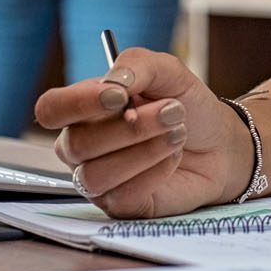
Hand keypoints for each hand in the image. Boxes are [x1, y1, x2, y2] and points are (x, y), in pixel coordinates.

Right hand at [34, 47, 247, 219]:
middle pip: (76, 144)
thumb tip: (113, 81)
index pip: (51, 108)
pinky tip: (173, 157)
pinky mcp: (121, 206)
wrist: (220, 142)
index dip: (78, 103)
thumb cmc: (185, 104)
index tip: (119, 96)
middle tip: (173, 110)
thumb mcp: (168, 71)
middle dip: (131, 126)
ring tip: (178, 132)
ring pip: (95, 175)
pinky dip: (155, 171)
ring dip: (144, 149)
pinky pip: (122, 195)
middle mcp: (82, 146)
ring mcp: (98, 179)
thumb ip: (138, 64)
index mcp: (84, 108)